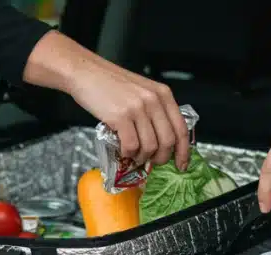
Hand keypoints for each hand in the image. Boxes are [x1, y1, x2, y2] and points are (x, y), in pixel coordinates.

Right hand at [23, 32, 189, 169]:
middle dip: (161, 158)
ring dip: (141, 157)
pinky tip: (122, 149)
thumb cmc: (111, 84)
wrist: (86, 73)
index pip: (181, 128)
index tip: (181, 165)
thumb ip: (155, 111)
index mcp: (163, 94)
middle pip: (167, 141)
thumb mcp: (142, 91)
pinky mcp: (121, 116)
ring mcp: (138, 108)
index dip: (183, 151)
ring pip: (150, 146)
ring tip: (133, 154)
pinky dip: (127, 153)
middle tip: (151, 162)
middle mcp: (153, 100)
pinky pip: (131, 146)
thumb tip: (162, 142)